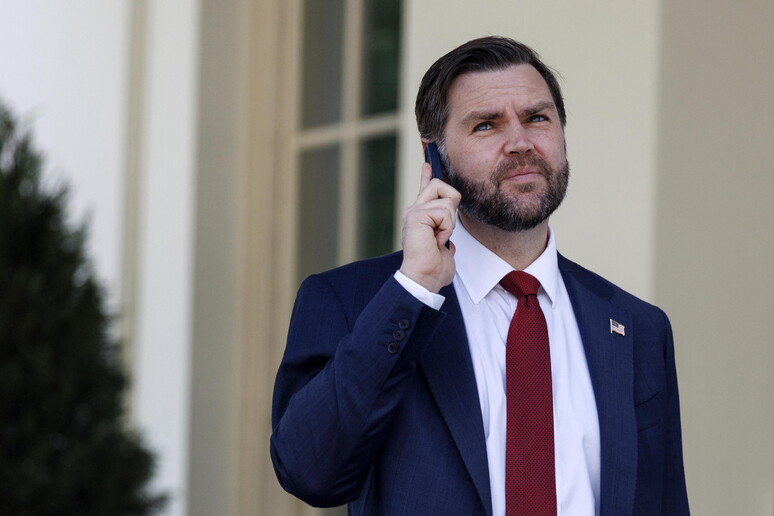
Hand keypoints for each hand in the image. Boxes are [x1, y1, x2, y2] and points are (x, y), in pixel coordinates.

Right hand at [399, 162, 460, 292]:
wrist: (423, 279)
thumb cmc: (433, 268)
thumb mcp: (444, 246)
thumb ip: (445, 235)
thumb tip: (449, 242)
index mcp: (420, 216)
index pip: (425, 188)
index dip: (427, 174)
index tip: (427, 161)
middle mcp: (414, 210)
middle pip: (441, 185)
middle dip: (451, 206)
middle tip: (444, 230)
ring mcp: (413, 211)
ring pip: (447, 200)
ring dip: (450, 223)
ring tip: (439, 239)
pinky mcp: (416, 215)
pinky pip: (444, 212)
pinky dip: (446, 228)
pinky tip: (436, 240)